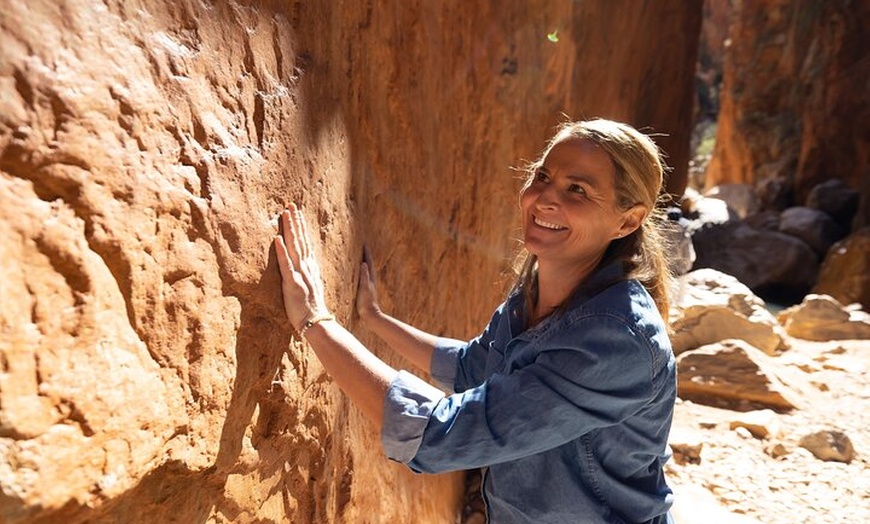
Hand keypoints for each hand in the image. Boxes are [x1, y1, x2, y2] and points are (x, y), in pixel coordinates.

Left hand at [274, 204, 328, 330]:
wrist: (316, 322)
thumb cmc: (312, 307)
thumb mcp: (311, 286)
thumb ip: (307, 274)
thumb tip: (305, 265)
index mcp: (310, 267)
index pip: (305, 242)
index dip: (301, 226)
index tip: (297, 212)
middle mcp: (307, 267)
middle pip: (301, 240)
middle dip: (296, 221)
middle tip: (291, 204)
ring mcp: (300, 274)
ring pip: (294, 247)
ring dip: (290, 229)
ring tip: (285, 214)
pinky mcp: (292, 283)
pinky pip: (286, 265)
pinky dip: (282, 251)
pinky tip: (278, 238)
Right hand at [356, 246, 380, 320]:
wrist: (370, 315)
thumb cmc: (366, 302)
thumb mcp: (364, 288)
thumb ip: (364, 276)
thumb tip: (364, 264)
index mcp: (370, 278)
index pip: (368, 262)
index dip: (366, 253)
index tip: (364, 244)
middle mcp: (370, 280)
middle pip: (368, 265)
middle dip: (365, 256)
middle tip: (362, 247)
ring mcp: (368, 285)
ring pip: (366, 271)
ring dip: (363, 263)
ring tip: (360, 258)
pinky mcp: (365, 290)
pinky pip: (363, 278)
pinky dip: (360, 273)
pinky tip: (357, 274)